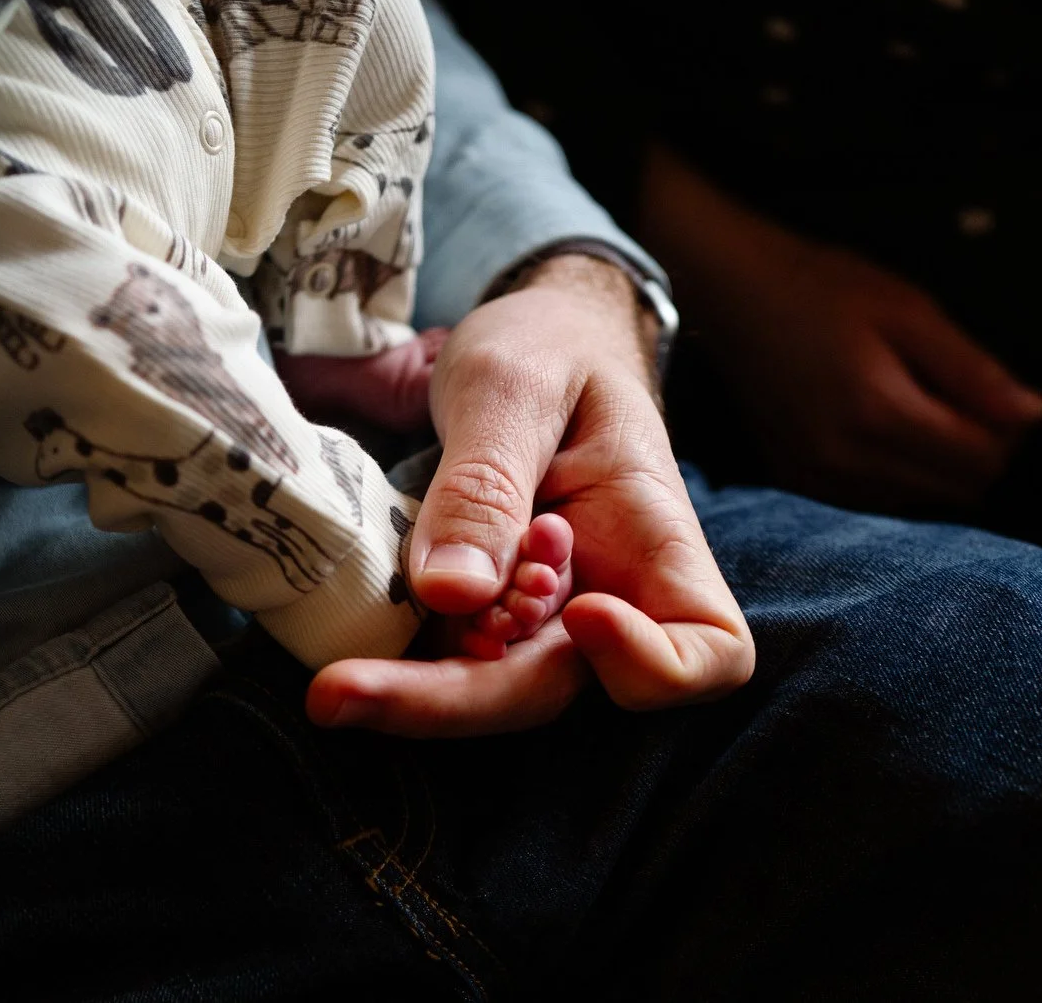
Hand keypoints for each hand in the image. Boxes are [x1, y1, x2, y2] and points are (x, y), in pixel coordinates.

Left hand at [306, 256, 753, 735]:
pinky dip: (392, 662)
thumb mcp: (509, 389)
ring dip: (407, 693)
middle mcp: (602, 595)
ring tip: (333, 685)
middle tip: (339, 694)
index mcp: (651, 538)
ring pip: (483, 687)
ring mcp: (534, 614)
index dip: (651, 662)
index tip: (577, 610)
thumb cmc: (544, 347)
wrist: (516, 340)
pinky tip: (338, 654)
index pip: (708, 649)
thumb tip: (453, 595)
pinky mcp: (474, 611)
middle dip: (452, 701)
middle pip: (553, 689)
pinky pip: (439, 658)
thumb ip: (485, 484)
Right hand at [703, 242, 1039, 510]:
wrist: (731, 291)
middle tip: (965, 400)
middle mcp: (840, 457)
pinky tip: (887, 433)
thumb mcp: (908, 312)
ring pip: (913, 500)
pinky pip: (868, 498)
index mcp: (876, 412)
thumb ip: (972, 371)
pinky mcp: (792, 474)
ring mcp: (811, 472)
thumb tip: (1031, 416)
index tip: (1010, 402)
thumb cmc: (818, 287)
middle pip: (951, 489)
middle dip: (978, 453)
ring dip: (936, 467)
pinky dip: (894, 476)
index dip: (1012, 436)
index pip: (979, 460)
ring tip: (921, 409)